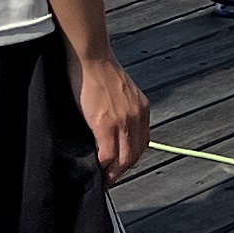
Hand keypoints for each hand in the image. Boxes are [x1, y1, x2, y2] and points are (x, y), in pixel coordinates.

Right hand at [76, 49, 149, 178]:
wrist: (91, 55)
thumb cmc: (100, 69)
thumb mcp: (122, 90)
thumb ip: (123, 108)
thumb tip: (114, 126)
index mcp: (142, 108)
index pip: (143, 142)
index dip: (131, 157)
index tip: (120, 165)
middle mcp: (137, 116)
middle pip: (135, 154)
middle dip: (124, 170)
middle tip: (111, 177)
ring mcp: (122, 121)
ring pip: (124, 159)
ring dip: (114, 172)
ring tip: (104, 178)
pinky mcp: (104, 123)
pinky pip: (107, 154)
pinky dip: (102, 165)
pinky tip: (95, 167)